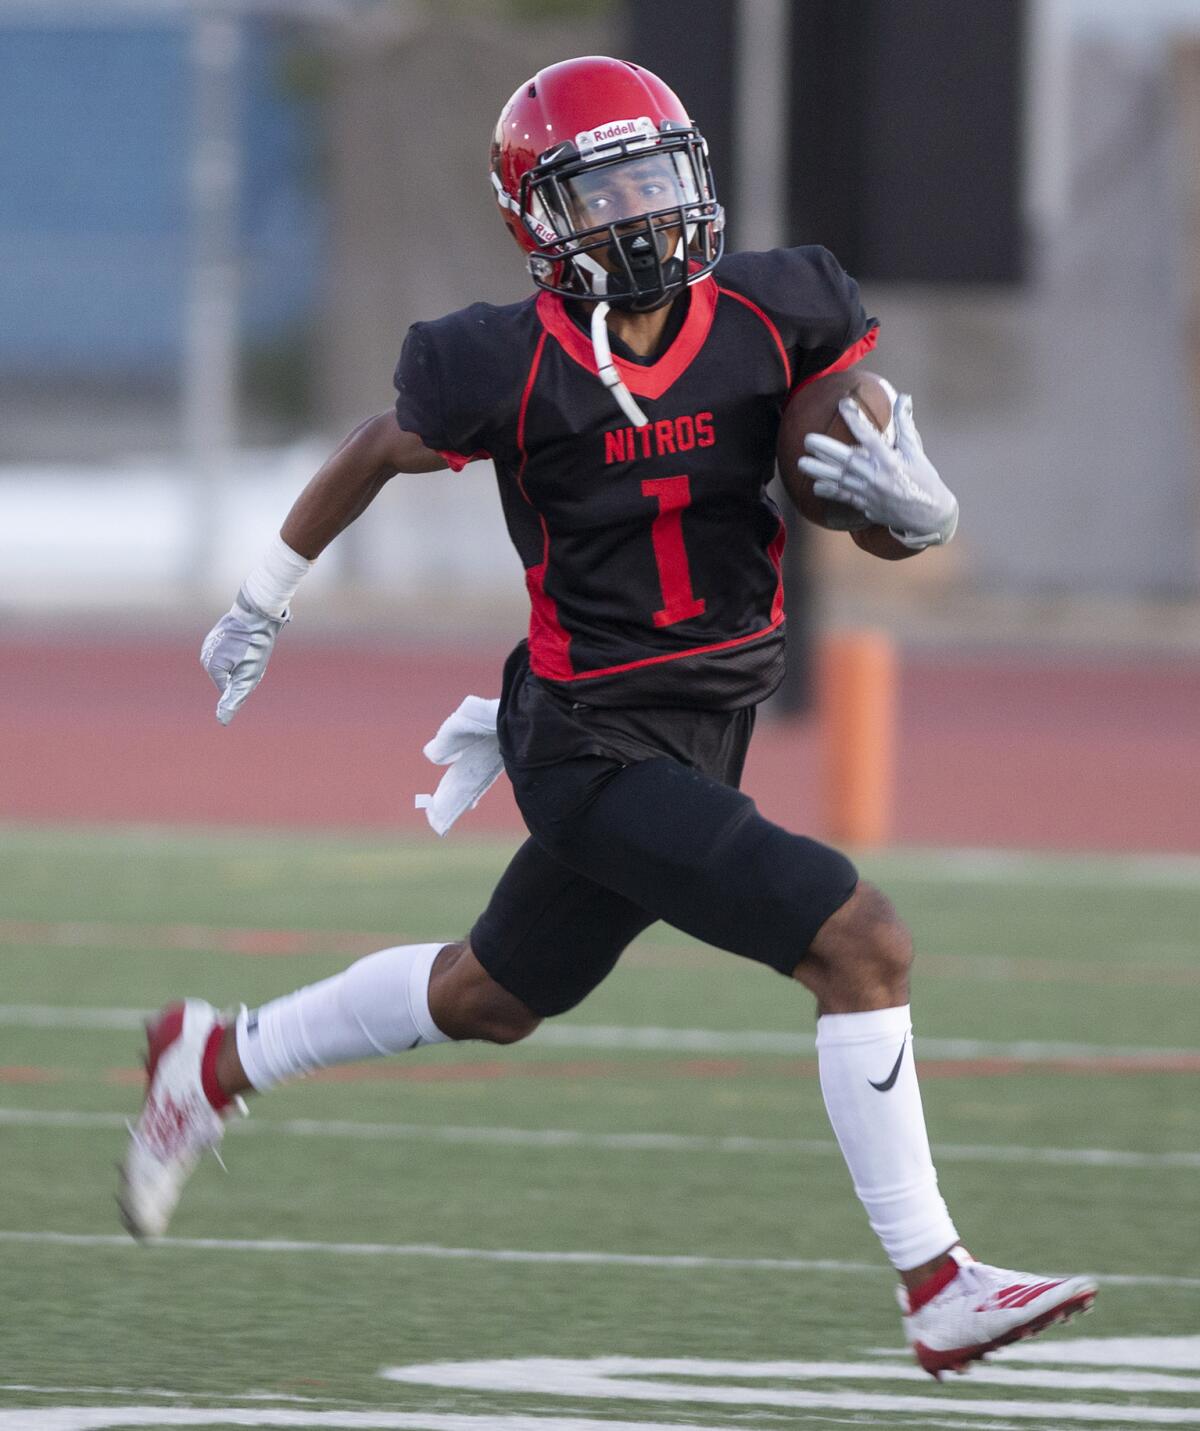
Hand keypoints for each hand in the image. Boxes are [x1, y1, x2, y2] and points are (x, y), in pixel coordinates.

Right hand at [200, 589, 288, 724]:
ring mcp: (209, 642)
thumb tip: (222, 721)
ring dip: (240, 659)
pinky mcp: (216, 634)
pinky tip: (247, 639)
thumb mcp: (249, 676)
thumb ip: (234, 699)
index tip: (251, 663)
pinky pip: (229, 650)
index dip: (245, 679)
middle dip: (241, 669)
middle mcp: (205, 654)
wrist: (258, 613)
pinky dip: (239, 649)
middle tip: (253, 654)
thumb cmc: (256, 646)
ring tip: (250, 646)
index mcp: (211, 666)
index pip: (228, 687)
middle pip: (228, 675)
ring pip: (229, 662)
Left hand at [799, 392, 957, 547]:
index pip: (870, 436)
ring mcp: (870, 494)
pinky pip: (844, 498)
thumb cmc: (924, 479)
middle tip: (807, 439)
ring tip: (801, 463)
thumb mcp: (916, 451)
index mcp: (892, 461)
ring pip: (841, 480)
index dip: (855, 419)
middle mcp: (879, 477)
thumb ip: (905, 425)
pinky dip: (830, 492)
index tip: (843, 404)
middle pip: (848, 460)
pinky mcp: (867, 506)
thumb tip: (903, 398)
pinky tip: (815, 486)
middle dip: (826, 450)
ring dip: (820, 471)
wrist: (930, 516)